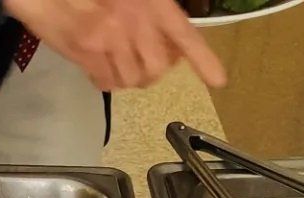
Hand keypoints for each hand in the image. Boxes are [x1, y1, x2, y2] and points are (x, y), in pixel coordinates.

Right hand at [4, 0, 226, 90]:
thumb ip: (151, 12)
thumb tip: (169, 40)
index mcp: (150, 2)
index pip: (184, 35)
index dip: (203, 59)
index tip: (218, 80)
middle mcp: (132, 23)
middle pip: (157, 69)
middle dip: (155, 70)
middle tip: (148, 62)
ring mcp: (107, 42)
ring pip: (132, 80)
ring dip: (130, 76)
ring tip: (122, 61)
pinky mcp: (85, 55)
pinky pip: (106, 83)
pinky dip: (108, 80)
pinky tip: (103, 65)